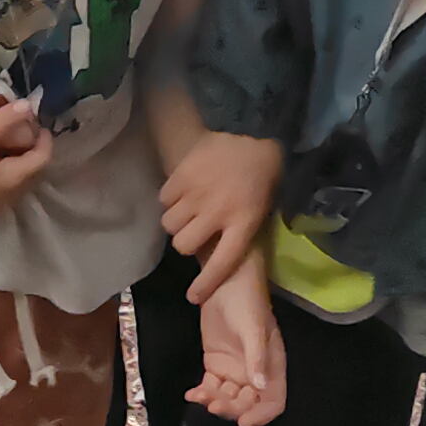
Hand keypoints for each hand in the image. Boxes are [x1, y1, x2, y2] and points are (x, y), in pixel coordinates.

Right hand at [0, 93, 52, 216]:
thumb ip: (3, 120)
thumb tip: (29, 106)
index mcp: (11, 179)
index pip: (41, 160)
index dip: (44, 140)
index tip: (39, 124)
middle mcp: (7, 197)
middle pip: (33, 174)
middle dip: (34, 152)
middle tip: (28, 131)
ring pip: (18, 184)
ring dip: (20, 164)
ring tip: (12, 144)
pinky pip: (4, 190)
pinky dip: (7, 174)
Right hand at [160, 130, 283, 305]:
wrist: (250, 128)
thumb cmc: (260, 174)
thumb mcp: (261, 207)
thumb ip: (241, 230)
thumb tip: (217, 254)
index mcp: (244, 222)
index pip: (223, 262)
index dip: (206, 284)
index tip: (193, 297)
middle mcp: (218, 211)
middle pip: (184, 245)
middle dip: (185, 242)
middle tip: (192, 232)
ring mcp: (197, 193)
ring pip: (169, 224)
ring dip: (175, 221)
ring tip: (186, 209)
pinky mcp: (181, 175)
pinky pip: (163, 199)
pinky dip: (169, 198)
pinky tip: (182, 190)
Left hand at [187, 259, 285, 425]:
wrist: (224, 281)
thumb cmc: (247, 302)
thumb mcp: (254, 329)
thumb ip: (257, 358)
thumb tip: (260, 387)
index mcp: (273, 366)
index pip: (273, 401)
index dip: (261, 415)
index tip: (243, 421)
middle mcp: (255, 373)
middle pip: (247, 404)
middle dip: (231, 409)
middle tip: (212, 404)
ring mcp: (234, 370)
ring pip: (227, 398)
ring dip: (214, 402)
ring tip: (198, 396)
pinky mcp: (216, 365)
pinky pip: (211, 387)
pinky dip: (202, 394)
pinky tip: (191, 394)